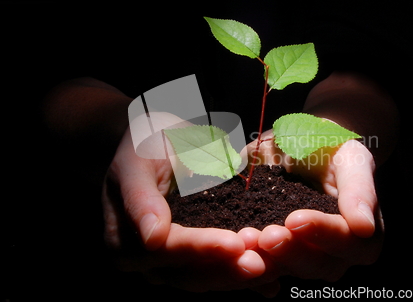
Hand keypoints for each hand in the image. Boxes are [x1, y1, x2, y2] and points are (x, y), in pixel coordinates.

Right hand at [102, 114, 274, 292]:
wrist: (157, 141)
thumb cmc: (144, 144)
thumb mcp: (136, 162)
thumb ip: (140, 199)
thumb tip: (153, 239)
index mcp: (124, 240)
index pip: (167, 249)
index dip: (201, 248)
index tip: (235, 244)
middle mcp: (146, 261)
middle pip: (189, 273)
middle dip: (227, 269)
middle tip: (262, 263)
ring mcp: (172, 264)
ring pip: (208, 279)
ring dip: (240, 276)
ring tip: (273, 268)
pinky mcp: (194, 260)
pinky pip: (219, 273)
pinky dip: (244, 280)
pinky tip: (272, 285)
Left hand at [247, 130, 383, 280]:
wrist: (305, 146)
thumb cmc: (333, 149)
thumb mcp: (351, 158)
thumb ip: (359, 189)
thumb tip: (364, 227)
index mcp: (363, 236)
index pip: (348, 241)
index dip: (322, 233)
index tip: (295, 219)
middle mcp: (336, 254)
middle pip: (318, 264)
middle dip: (290, 250)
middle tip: (266, 236)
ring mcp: (305, 258)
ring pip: (288, 269)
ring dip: (266, 259)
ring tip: (246, 239)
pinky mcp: (278, 254)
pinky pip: (265, 263)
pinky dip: (250, 258)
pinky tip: (235, 246)